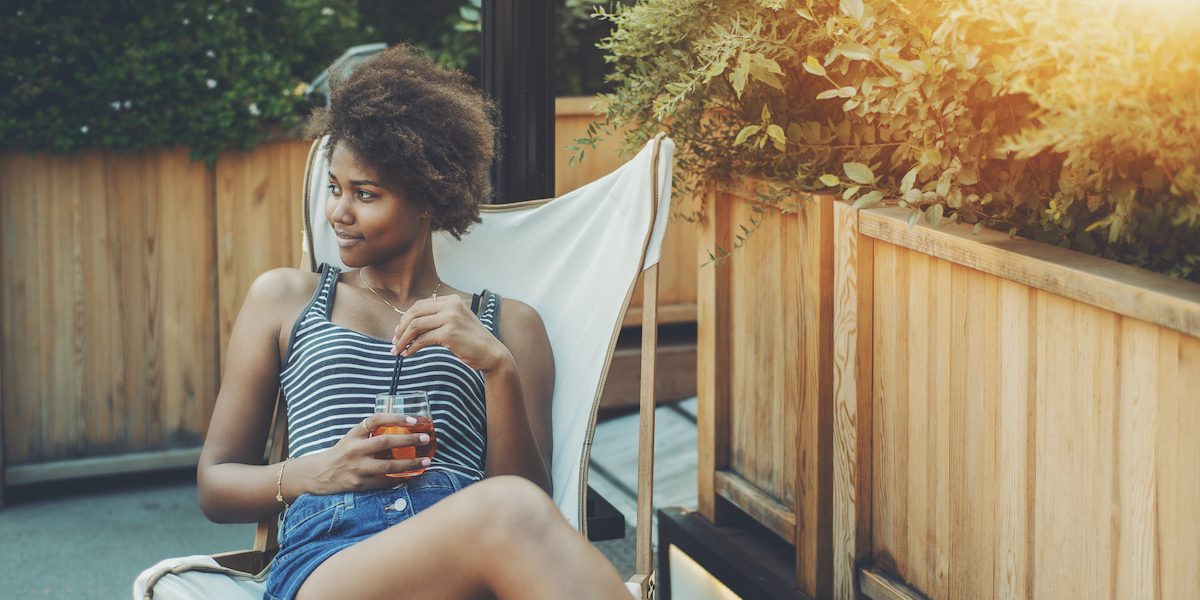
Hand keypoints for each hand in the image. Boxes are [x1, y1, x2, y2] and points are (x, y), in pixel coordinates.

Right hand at [299, 413, 431, 494]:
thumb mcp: (351, 438)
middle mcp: (354, 450)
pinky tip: (411, 476)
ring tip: (426, 461)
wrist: (318, 474)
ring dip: (410, 464)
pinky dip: (398, 479)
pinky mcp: (358, 484)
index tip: (414, 420)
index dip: (396, 418)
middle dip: (409, 440)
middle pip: (385, 442)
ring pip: (388, 465)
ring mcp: (356, 468)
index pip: (376, 420)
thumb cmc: (341, 454)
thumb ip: (370, 433)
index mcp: (353, 435)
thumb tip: (402, 427)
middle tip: (426, 438)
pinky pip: (383, 482)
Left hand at [391, 295, 513, 373]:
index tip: (398, 332)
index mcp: (452, 300)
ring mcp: (450, 318)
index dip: (405, 318)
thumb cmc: (473, 341)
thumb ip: (440, 317)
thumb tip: (412, 324)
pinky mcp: (449, 333)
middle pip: (414, 313)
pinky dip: (411, 347)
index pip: (420, 305)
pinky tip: (408, 354)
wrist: (492, 353)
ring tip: (397, 350)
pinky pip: (422, 340)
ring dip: (402, 339)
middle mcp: (451, 306)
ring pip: (415, 326)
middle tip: (394, 341)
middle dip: (400, 328)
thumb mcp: (457, 322)